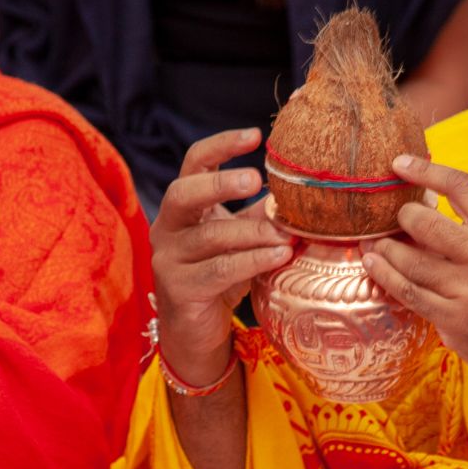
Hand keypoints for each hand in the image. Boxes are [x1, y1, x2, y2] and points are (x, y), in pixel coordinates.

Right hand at [152, 129, 294, 385]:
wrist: (197, 333)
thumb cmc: (221, 277)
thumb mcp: (240, 239)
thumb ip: (259, 214)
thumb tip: (301, 189)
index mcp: (183, 207)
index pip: (193, 163)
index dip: (221, 145)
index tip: (256, 135)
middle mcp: (166, 228)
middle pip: (184, 193)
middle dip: (221, 184)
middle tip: (256, 179)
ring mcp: (168, 260)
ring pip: (209, 237)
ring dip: (252, 233)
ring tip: (287, 234)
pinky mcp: (180, 291)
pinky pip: (218, 271)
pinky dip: (252, 261)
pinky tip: (279, 257)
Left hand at [362, 155, 467, 389]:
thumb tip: (421, 213)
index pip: (461, 186)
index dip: (426, 170)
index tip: (398, 164)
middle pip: (425, 222)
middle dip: (400, 217)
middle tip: (391, 219)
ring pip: (410, 261)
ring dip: (383, 249)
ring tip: (373, 242)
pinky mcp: (456, 321)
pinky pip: (409, 293)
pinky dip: (385, 277)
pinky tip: (373, 265)